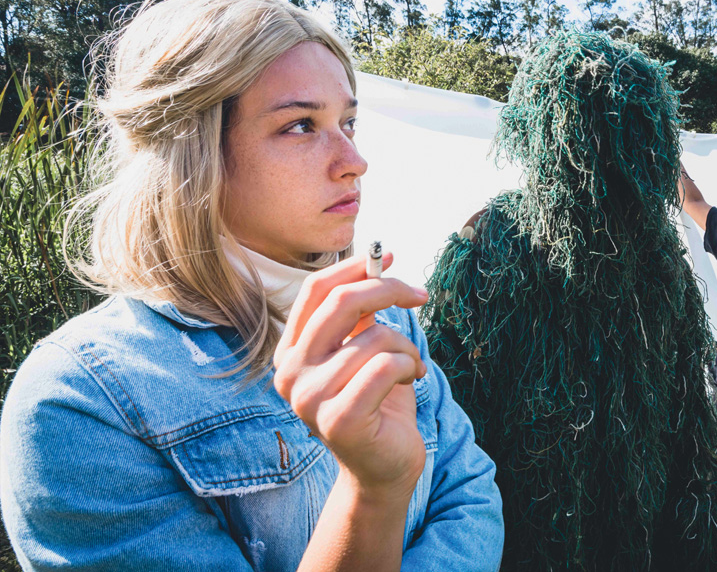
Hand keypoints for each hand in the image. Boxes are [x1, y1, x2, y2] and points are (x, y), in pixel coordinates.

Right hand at [272, 253, 429, 501]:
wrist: (383, 467)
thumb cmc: (378, 402)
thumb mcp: (364, 348)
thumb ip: (361, 312)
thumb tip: (378, 259)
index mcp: (290, 351)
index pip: (315, 290)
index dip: (354, 267)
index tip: (389, 257)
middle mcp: (289, 373)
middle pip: (342, 302)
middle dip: (389, 290)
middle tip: (419, 295)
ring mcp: (309, 399)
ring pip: (375, 337)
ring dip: (407, 347)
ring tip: (411, 367)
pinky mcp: (338, 419)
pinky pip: (386, 366)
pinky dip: (410, 366)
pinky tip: (413, 381)